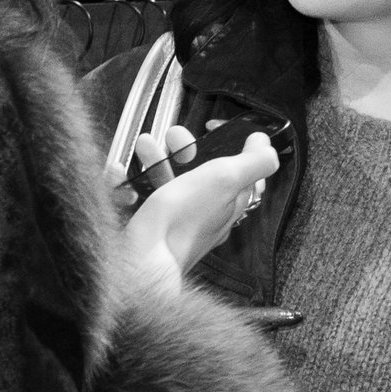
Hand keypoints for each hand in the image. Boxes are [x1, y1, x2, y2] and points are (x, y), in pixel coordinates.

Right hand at [113, 130, 278, 290]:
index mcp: (232, 201)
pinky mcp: (155, 225)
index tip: (216, 130)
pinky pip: (148, 196)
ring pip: (173, 180)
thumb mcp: (225, 180)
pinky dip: (138, 180)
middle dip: (187, 147)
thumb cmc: (182, 222)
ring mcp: (182, 219)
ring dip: (159, 158)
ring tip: (146, 145)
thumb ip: (253, 160)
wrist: (142, 261)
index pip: (246, 170)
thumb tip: (266, 143)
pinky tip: (124, 171)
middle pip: (205, 170)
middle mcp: (210, 213)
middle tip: (173, 137)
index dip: (234, 145)